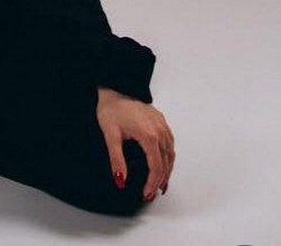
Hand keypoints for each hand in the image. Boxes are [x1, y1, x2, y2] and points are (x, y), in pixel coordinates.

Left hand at [95, 86, 174, 201]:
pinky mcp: (160, 120)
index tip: (146, 193)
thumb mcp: (110, 135)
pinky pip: (170, 143)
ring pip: (170, 153)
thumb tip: (120, 180)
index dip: (152, 183)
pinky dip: (168, 157)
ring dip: (167, 170)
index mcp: (149, 136)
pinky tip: (163, 162)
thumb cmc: (111, 108)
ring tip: (160, 184)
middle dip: (160, 181)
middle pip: (166, 163)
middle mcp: (160, 131)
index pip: (156, 167)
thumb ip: (116, 159)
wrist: (115, 87)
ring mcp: (162, 125)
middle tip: (151, 193)